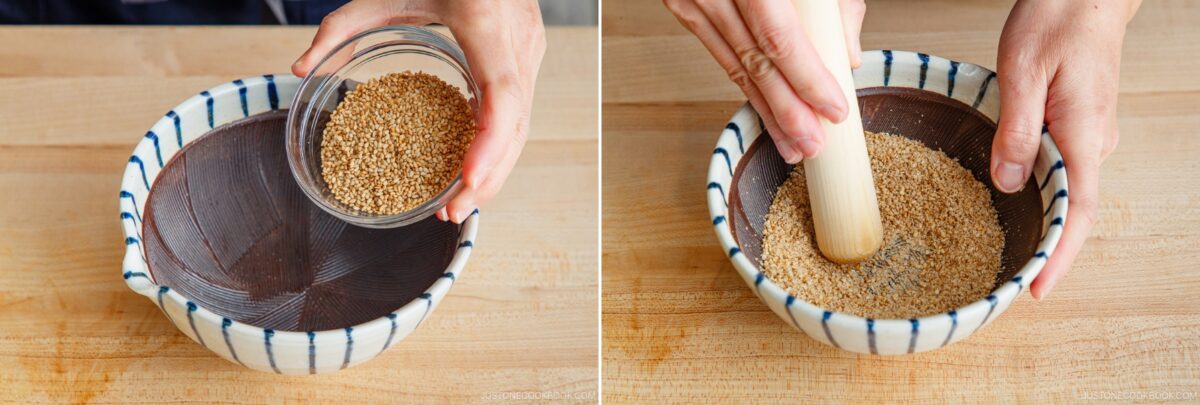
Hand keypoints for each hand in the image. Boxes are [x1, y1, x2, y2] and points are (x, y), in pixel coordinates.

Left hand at [292, 0, 546, 223]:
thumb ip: (342, 26)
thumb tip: (301, 68)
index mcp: (486, 19)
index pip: (501, 94)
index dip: (488, 144)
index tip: (468, 180)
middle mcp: (518, 39)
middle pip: (516, 122)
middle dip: (489, 175)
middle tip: (453, 212)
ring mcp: (529, 47)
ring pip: (524, 122)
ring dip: (496, 168)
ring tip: (459, 202)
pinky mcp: (526, 54)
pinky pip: (518, 109)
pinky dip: (497, 144)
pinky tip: (470, 169)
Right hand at [664, 0, 864, 162]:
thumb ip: (835, 3)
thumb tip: (846, 56)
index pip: (779, 40)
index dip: (807, 81)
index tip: (834, 110)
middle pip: (754, 63)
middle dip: (787, 112)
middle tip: (812, 146)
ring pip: (733, 66)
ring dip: (765, 111)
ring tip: (792, 144)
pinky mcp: (682, 3)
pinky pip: (718, 53)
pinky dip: (743, 84)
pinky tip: (764, 110)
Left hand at [992, 0, 1139, 298]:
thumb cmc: (1059, 18)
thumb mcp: (1023, 72)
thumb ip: (1016, 130)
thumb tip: (1008, 182)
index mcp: (1085, 134)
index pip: (1079, 212)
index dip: (1059, 255)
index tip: (1038, 288)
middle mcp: (1095, 140)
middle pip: (1072, 208)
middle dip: (1045, 247)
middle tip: (1008, 278)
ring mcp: (1090, 133)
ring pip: (1063, 187)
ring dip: (1038, 217)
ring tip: (1004, 247)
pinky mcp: (1077, 123)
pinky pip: (1059, 166)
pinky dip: (1037, 187)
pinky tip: (1009, 195)